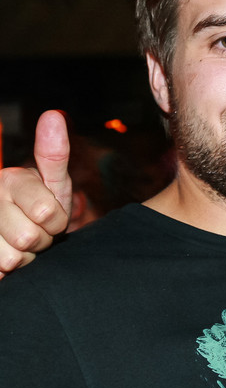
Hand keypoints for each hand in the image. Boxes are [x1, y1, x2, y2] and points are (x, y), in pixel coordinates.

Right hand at [0, 110, 70, 276]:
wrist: (20, 233)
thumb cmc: (40, 207)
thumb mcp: (53, 182)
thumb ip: (54, 154)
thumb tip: (53, 115)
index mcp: (9, 179)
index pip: (47, 215)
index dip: (57, 221)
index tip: (50, 215)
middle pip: (30, 239)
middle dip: (42, 241)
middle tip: (36, 231)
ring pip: (12, 259)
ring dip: (25, 259)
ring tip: (20, 244)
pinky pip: (0, 271)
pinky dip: (8, 272)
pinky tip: (5, 258)